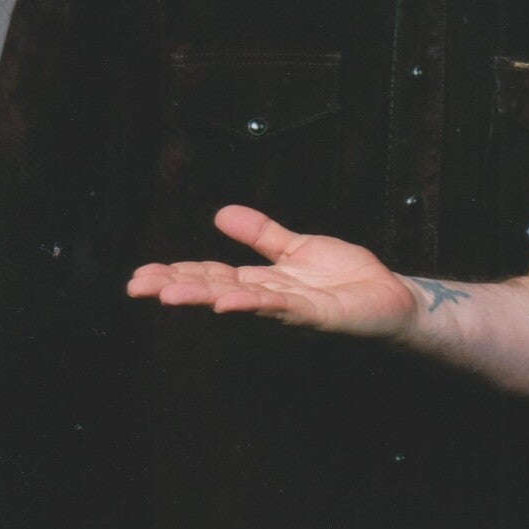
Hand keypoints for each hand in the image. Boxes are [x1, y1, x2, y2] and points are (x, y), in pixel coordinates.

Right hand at [127, 205, 417, 339]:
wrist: (391, 297)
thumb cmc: (347, 278)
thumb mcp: (298, 247)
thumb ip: (262, 233)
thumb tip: (221, 213)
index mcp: (263, 280)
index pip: (213, 275)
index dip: (178, 274)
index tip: (141, 274)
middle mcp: (271, 297)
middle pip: (217, 290)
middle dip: (177, 288)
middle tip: (137, 287)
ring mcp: (292, 309)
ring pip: (242, 301)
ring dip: (205, 298)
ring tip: (169, 295)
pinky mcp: (318, 316)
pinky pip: (284, 309)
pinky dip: (257, 304)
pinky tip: (231, 301)